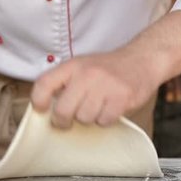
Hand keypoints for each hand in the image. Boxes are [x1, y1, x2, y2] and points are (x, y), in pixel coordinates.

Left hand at [31, 50, 158, 128]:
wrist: (142, 59)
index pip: (44, 84)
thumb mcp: (81, 67)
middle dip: (63, 121)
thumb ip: (64, 83)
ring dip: (89, 118)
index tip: (41, 110)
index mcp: (72, 66)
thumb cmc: (107, 69)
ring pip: (84, 118)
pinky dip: (106, 119)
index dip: (38, 101)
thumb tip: (45, 108)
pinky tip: (110, 108)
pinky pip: (104, 121)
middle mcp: (86, 74)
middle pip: (63, 111)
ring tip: (97, 106)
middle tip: (68, 120)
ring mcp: (105, 85)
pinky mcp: (122, 97)